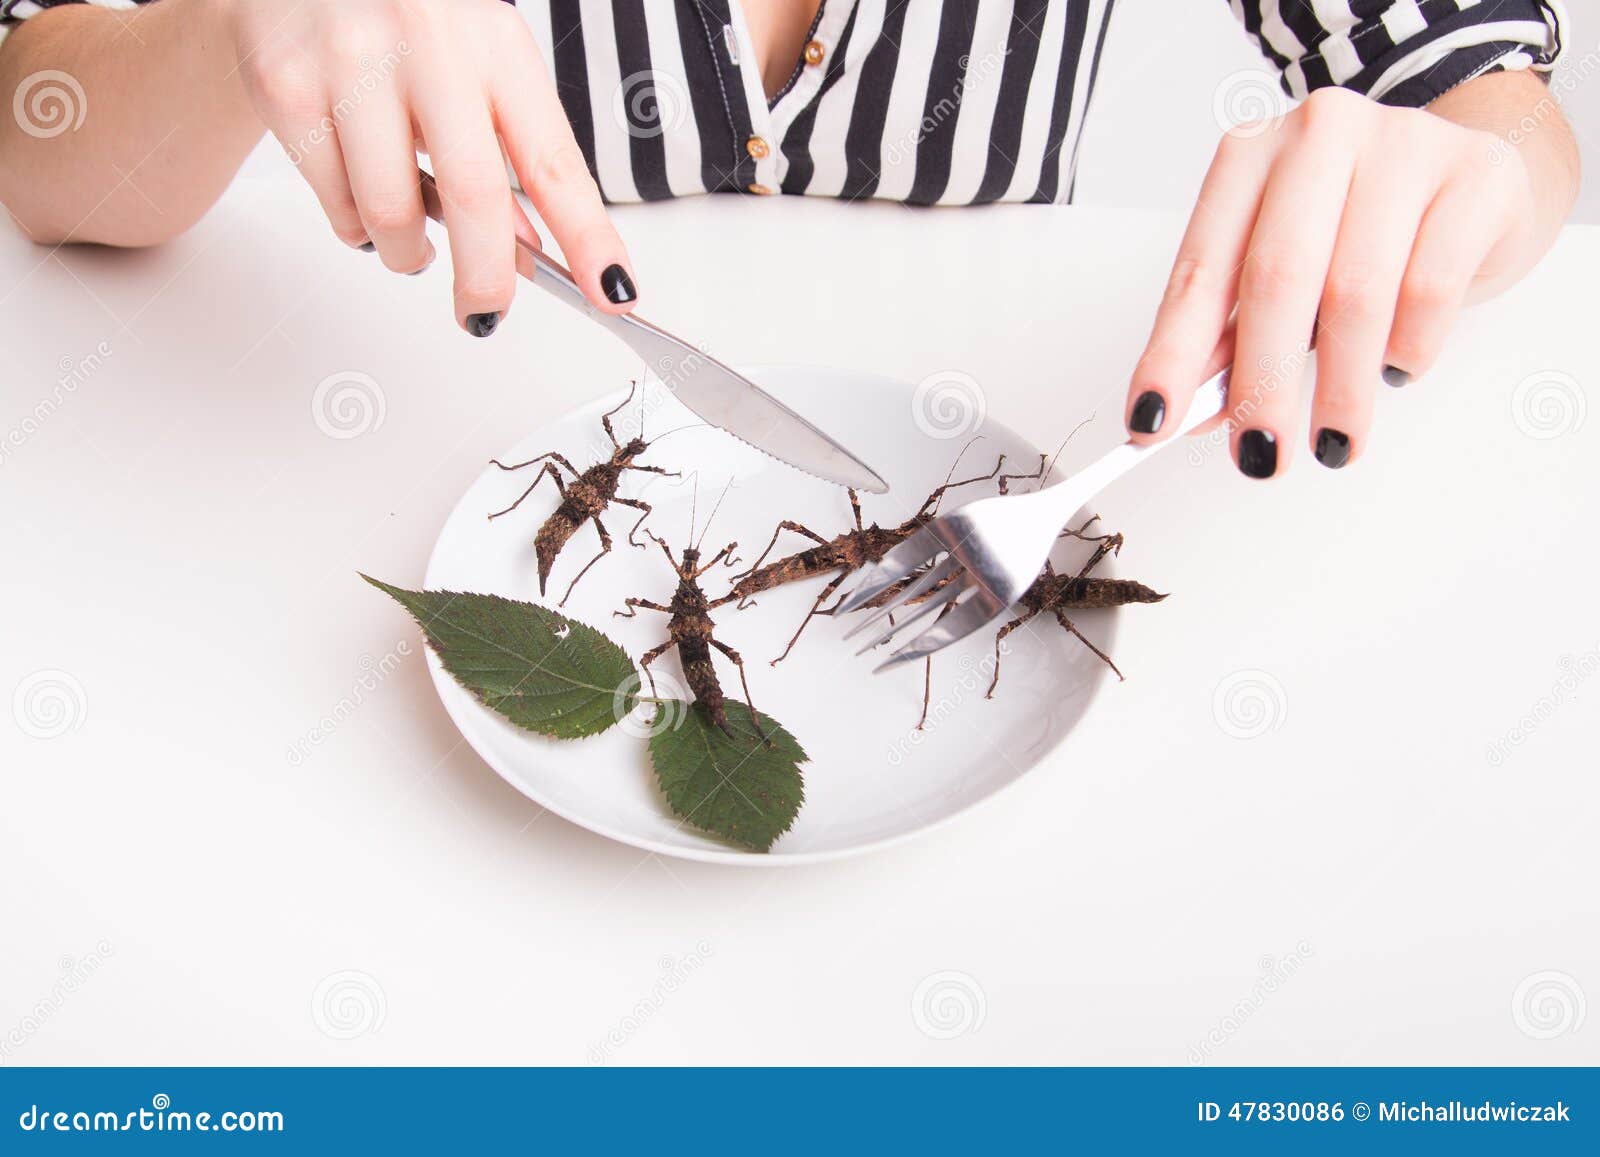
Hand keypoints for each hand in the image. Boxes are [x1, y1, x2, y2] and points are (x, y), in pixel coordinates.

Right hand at [223, 0, 635, 334]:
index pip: (555, 162)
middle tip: (484, 313)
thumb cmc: (402, 27)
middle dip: (486, 281)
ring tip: (406, 231)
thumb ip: (504, 155)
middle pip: (476, 199)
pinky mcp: (287, 88)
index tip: (613, 290)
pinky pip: (336, 207)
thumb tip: (529, 254)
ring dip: (406, 252)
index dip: (589, 238)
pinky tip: (358, 184)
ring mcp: (352, 62)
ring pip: (391, 218)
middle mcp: (428, 43)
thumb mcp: (474, 70)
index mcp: (494, 42)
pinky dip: (354, 224)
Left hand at [1124, 76, 1571, 474]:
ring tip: (1334, 439)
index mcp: (1249, 155)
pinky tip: (1397, 367)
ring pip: (1356, 293)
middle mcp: (1319, 135)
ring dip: (1340, 387)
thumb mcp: (1286, 271)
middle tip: (1260, 453)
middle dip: (1262, 383)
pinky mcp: (1475, 176)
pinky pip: (1430, 289)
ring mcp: (1402, 145)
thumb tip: (1190, 411)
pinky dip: (1408, 348)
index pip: (1199, 269)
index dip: (1172, 353)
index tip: (1152, 421)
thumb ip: (1233, 333)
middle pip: (1277, 278)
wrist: (1472, 178)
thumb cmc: (1361, 228)